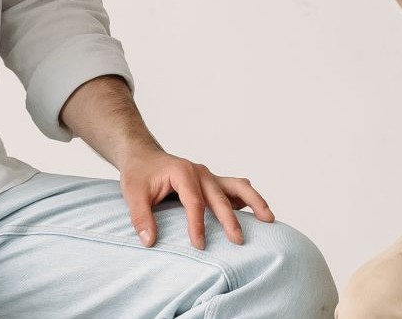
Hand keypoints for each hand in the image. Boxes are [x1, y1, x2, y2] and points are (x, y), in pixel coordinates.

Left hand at [118, 147, 273, 249]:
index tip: (199, 245)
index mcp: (183, 172)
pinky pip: (236, 188)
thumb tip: (149, 241)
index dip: (197, 224)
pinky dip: (247, 199)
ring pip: (238, 186)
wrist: (143, 156)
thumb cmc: (139, 173)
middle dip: (229, 219)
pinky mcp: (213, 182)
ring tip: (269, 219)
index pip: (194, 202)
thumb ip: (140, 217)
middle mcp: (200, 172)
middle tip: (238, 240)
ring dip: (254, 201)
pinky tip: (257, 215)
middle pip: (220, 196)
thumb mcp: (132, 193)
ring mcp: (209, 176)